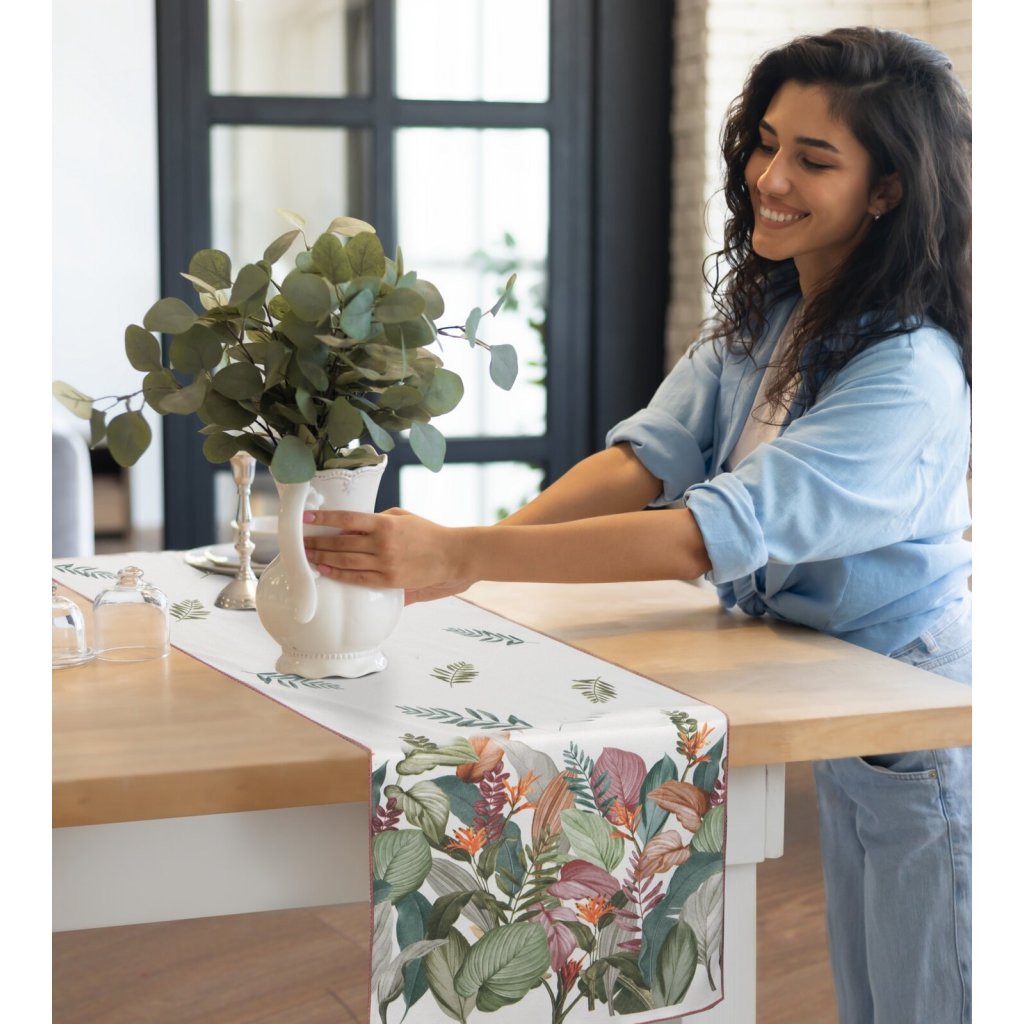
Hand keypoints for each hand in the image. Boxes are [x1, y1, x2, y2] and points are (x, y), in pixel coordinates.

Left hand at [301, 507, 472, 599]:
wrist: (451, 555)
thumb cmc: (426, 532)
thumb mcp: (401, 516)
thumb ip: (376, 520)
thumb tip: (350, 527)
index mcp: (385, 523)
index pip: (347, 518)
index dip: (324, 518)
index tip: (306, 517)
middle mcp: (382, 544)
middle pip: (340, 542)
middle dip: (317, 542)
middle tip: (300, 541)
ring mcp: (385, 564)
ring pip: (345, 561)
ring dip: (322, 558)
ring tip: (307, 556)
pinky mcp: (389, 581)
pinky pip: (357, 578)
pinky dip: (338, 574)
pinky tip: (325, 571)